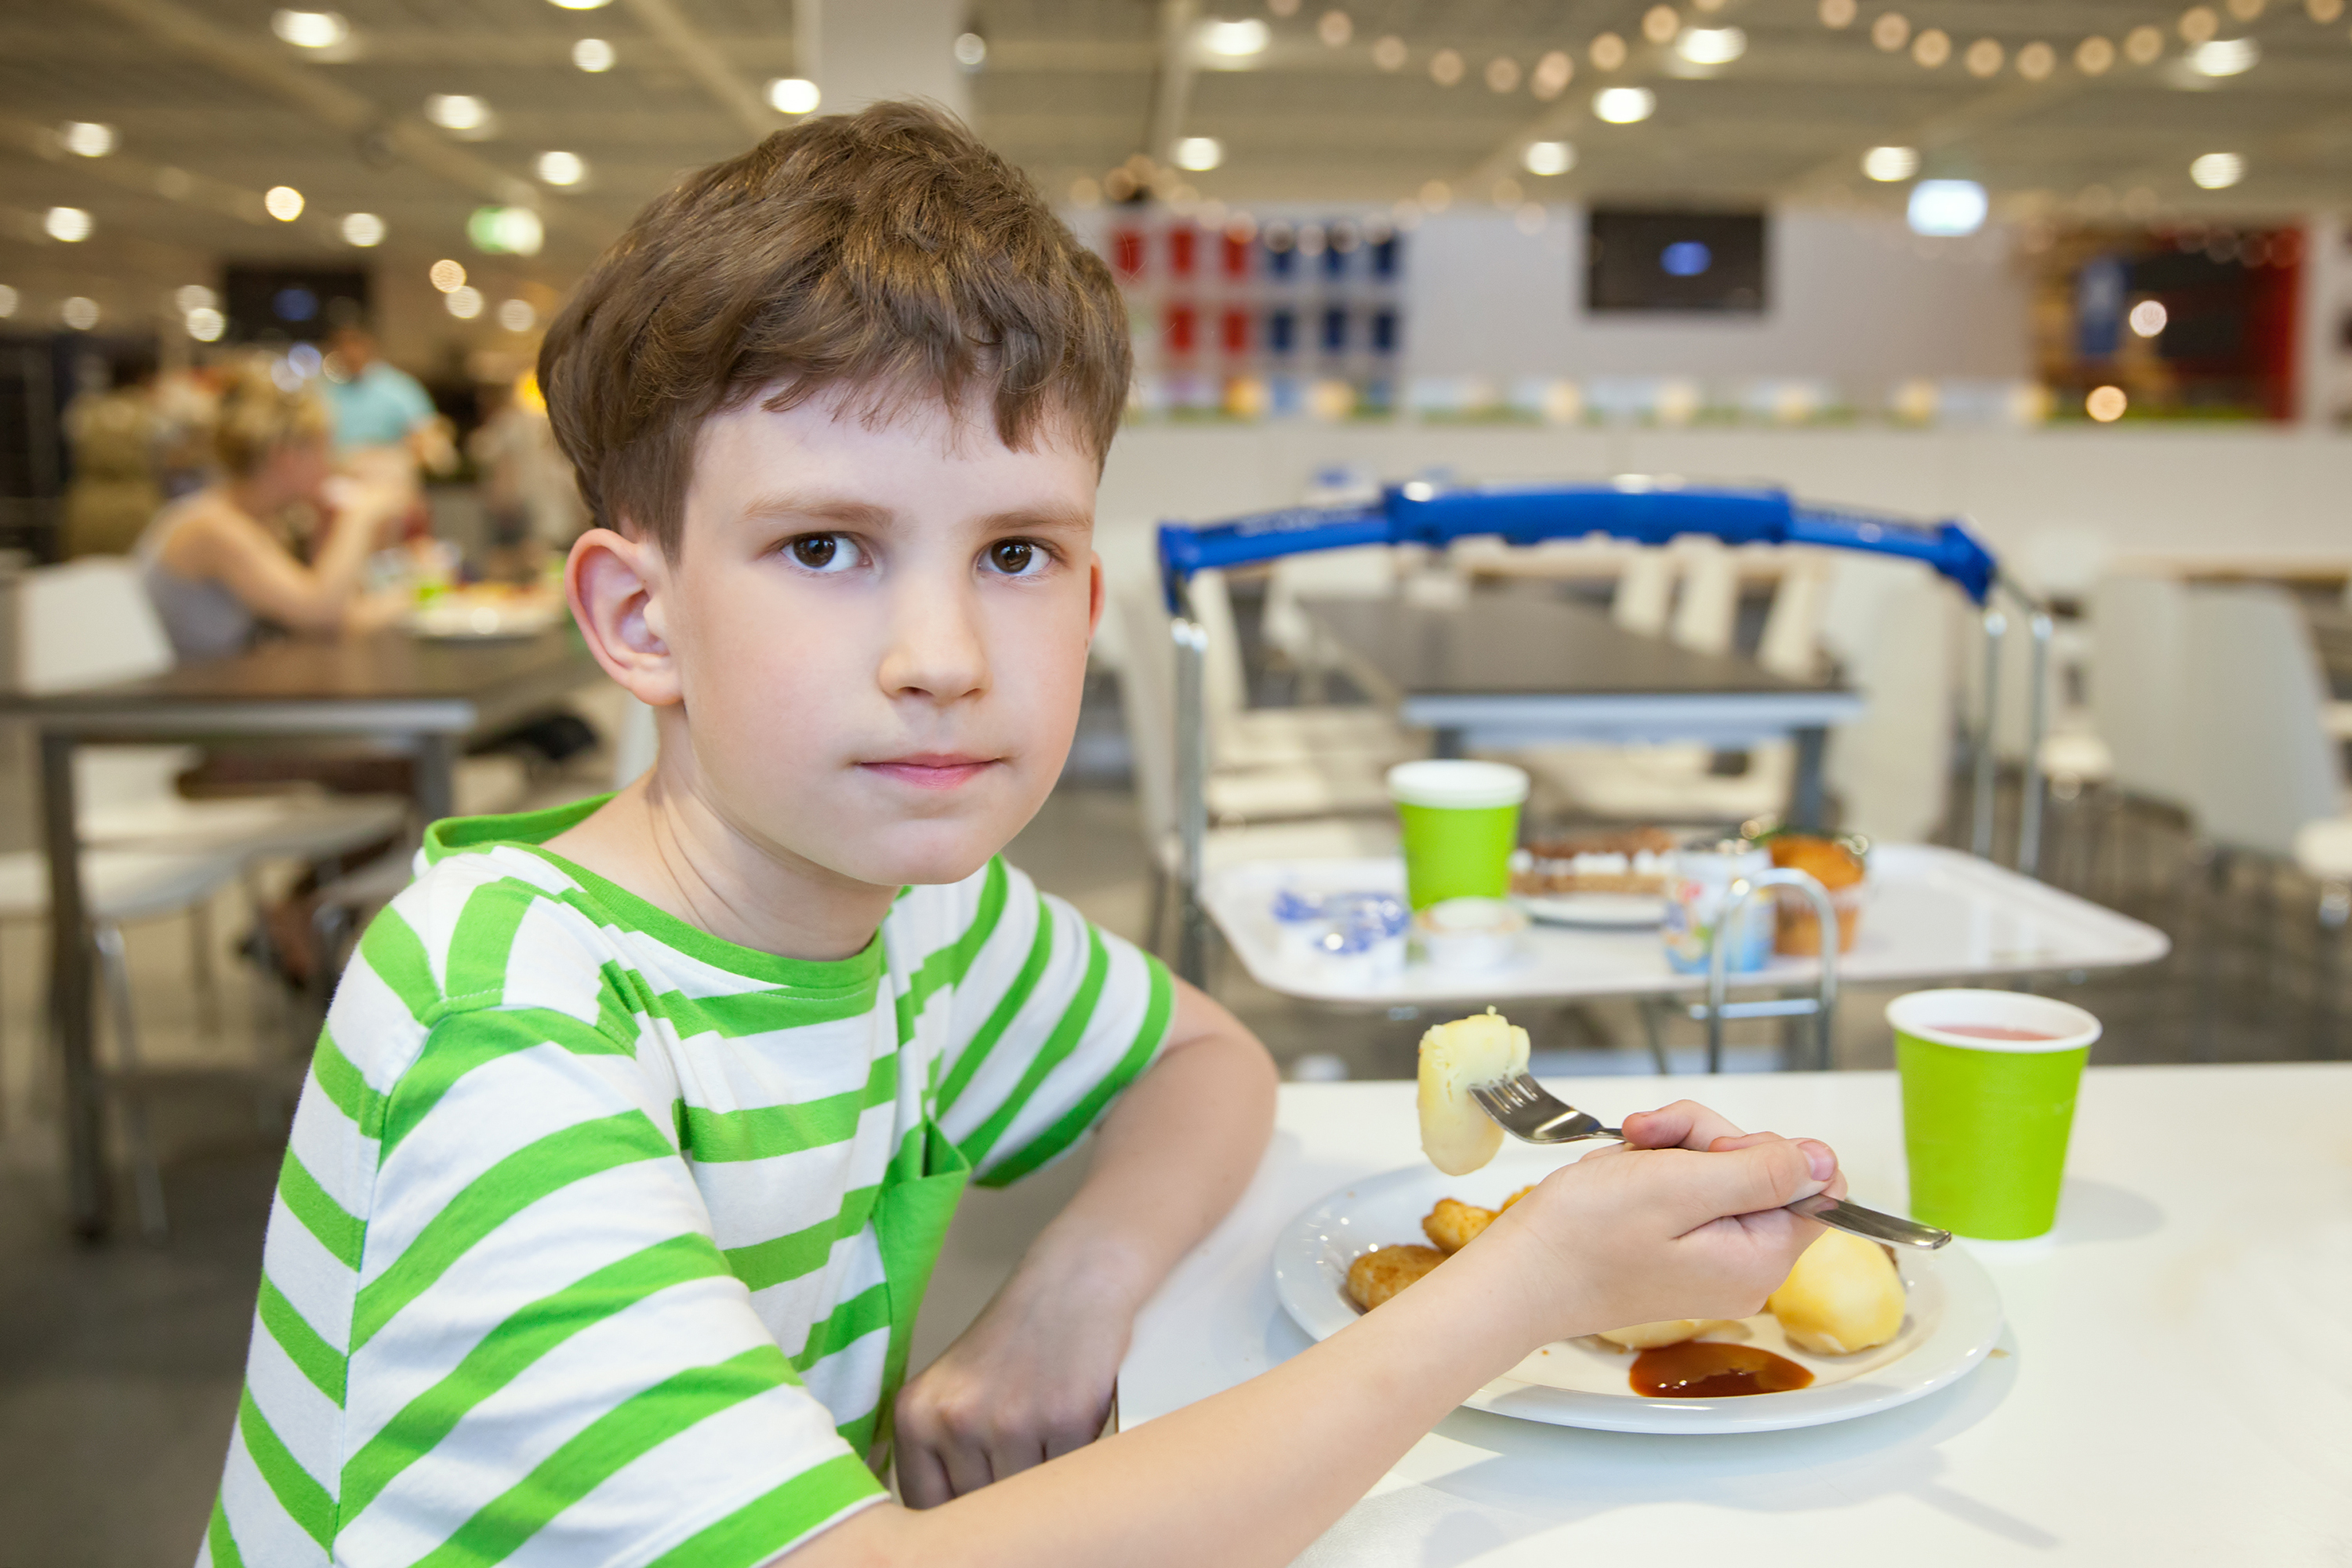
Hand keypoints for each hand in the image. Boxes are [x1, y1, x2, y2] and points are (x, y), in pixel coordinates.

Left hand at [894, 1241, 1140, 1507]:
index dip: (955, 1519)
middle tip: (1019, 1457)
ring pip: (1022, 1500)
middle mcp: (956, 1419)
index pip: (925, 1508)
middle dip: (999, 1495)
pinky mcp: (1067, 1419)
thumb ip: (942, 1456)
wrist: (1073, 1282)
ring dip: (1039, 1482)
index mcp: (915, 1414)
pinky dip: (1073, 1463)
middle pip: (976, 1509)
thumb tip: (949, 1534)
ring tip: (1045, 1436)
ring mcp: (1012, 1420)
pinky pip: (1067, 1478)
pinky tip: (1071, 1426)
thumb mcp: (954, 1390)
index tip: (975, 1515)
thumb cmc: (1014, 1341)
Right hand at [1472, 1101, 1840, 1344]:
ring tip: (1626, 1157)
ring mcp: (1712, 1262)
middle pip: (1763, 1171)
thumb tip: (1827, 1162)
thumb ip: (1761, 1172)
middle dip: (1705, 1140)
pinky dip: (1657, 1170)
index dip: (1765, 1150)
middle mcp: (1745, 1268)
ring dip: (1674, 1150)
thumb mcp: (1680, 1186)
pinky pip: (1692, 1192)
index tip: (1711, 1149)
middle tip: (1649, 1140)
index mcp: (1759, 1259)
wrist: (1520, 1274)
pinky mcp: (1681, 1253)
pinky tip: (1622, 1175)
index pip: (1815, 1186)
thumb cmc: (1584, 1235)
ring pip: (1723, 1173)